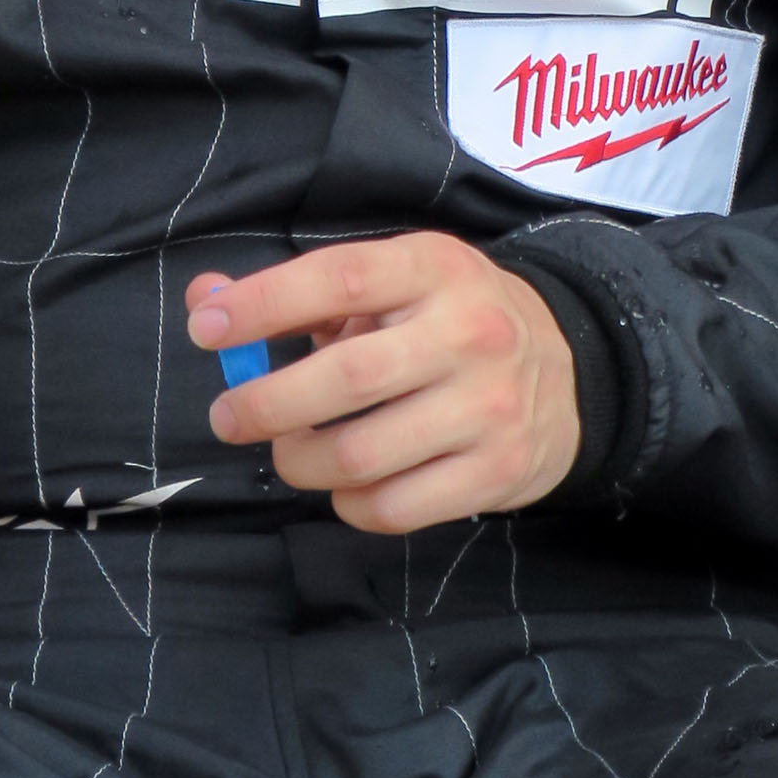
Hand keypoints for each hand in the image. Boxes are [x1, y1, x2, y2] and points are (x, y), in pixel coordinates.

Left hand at [188, 235, 581, 534]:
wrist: (572, 371)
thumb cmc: (450, 322)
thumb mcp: (393, 284)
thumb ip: (299, 294)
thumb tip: (205, 297)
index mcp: (435, 269)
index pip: (341, 277)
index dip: (265, 304)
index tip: (207, 328)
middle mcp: (469, 334)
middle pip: (346, 378)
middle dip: (266, 405)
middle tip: (229, 416)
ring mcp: (489, 408)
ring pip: (361, 457)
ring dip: (300, 462)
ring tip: (290, 451)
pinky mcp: (498, 472)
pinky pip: (393, 508)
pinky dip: (347, 503)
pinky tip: (344, 483)